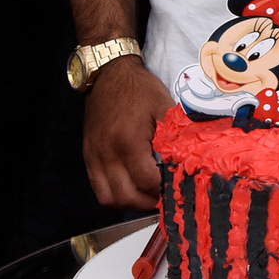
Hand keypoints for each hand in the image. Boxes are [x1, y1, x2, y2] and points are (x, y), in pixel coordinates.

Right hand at [82, 58, 171, 209]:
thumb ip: (175, 133)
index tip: (175, 187)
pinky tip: (130, 188)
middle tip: (163, 199)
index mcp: (129, 141)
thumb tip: (189, 155)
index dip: (163, 189)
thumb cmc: (138, 89)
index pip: (147, 181)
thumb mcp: (163, 106)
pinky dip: (114, 195)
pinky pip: (98, 188)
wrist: (108, 75)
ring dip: (129, 203)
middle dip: (147, 203)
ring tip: (147, 197)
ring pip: (108, 198)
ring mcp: (95, 157)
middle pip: (126, 196)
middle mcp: (108, 153)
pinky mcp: (89, 157)